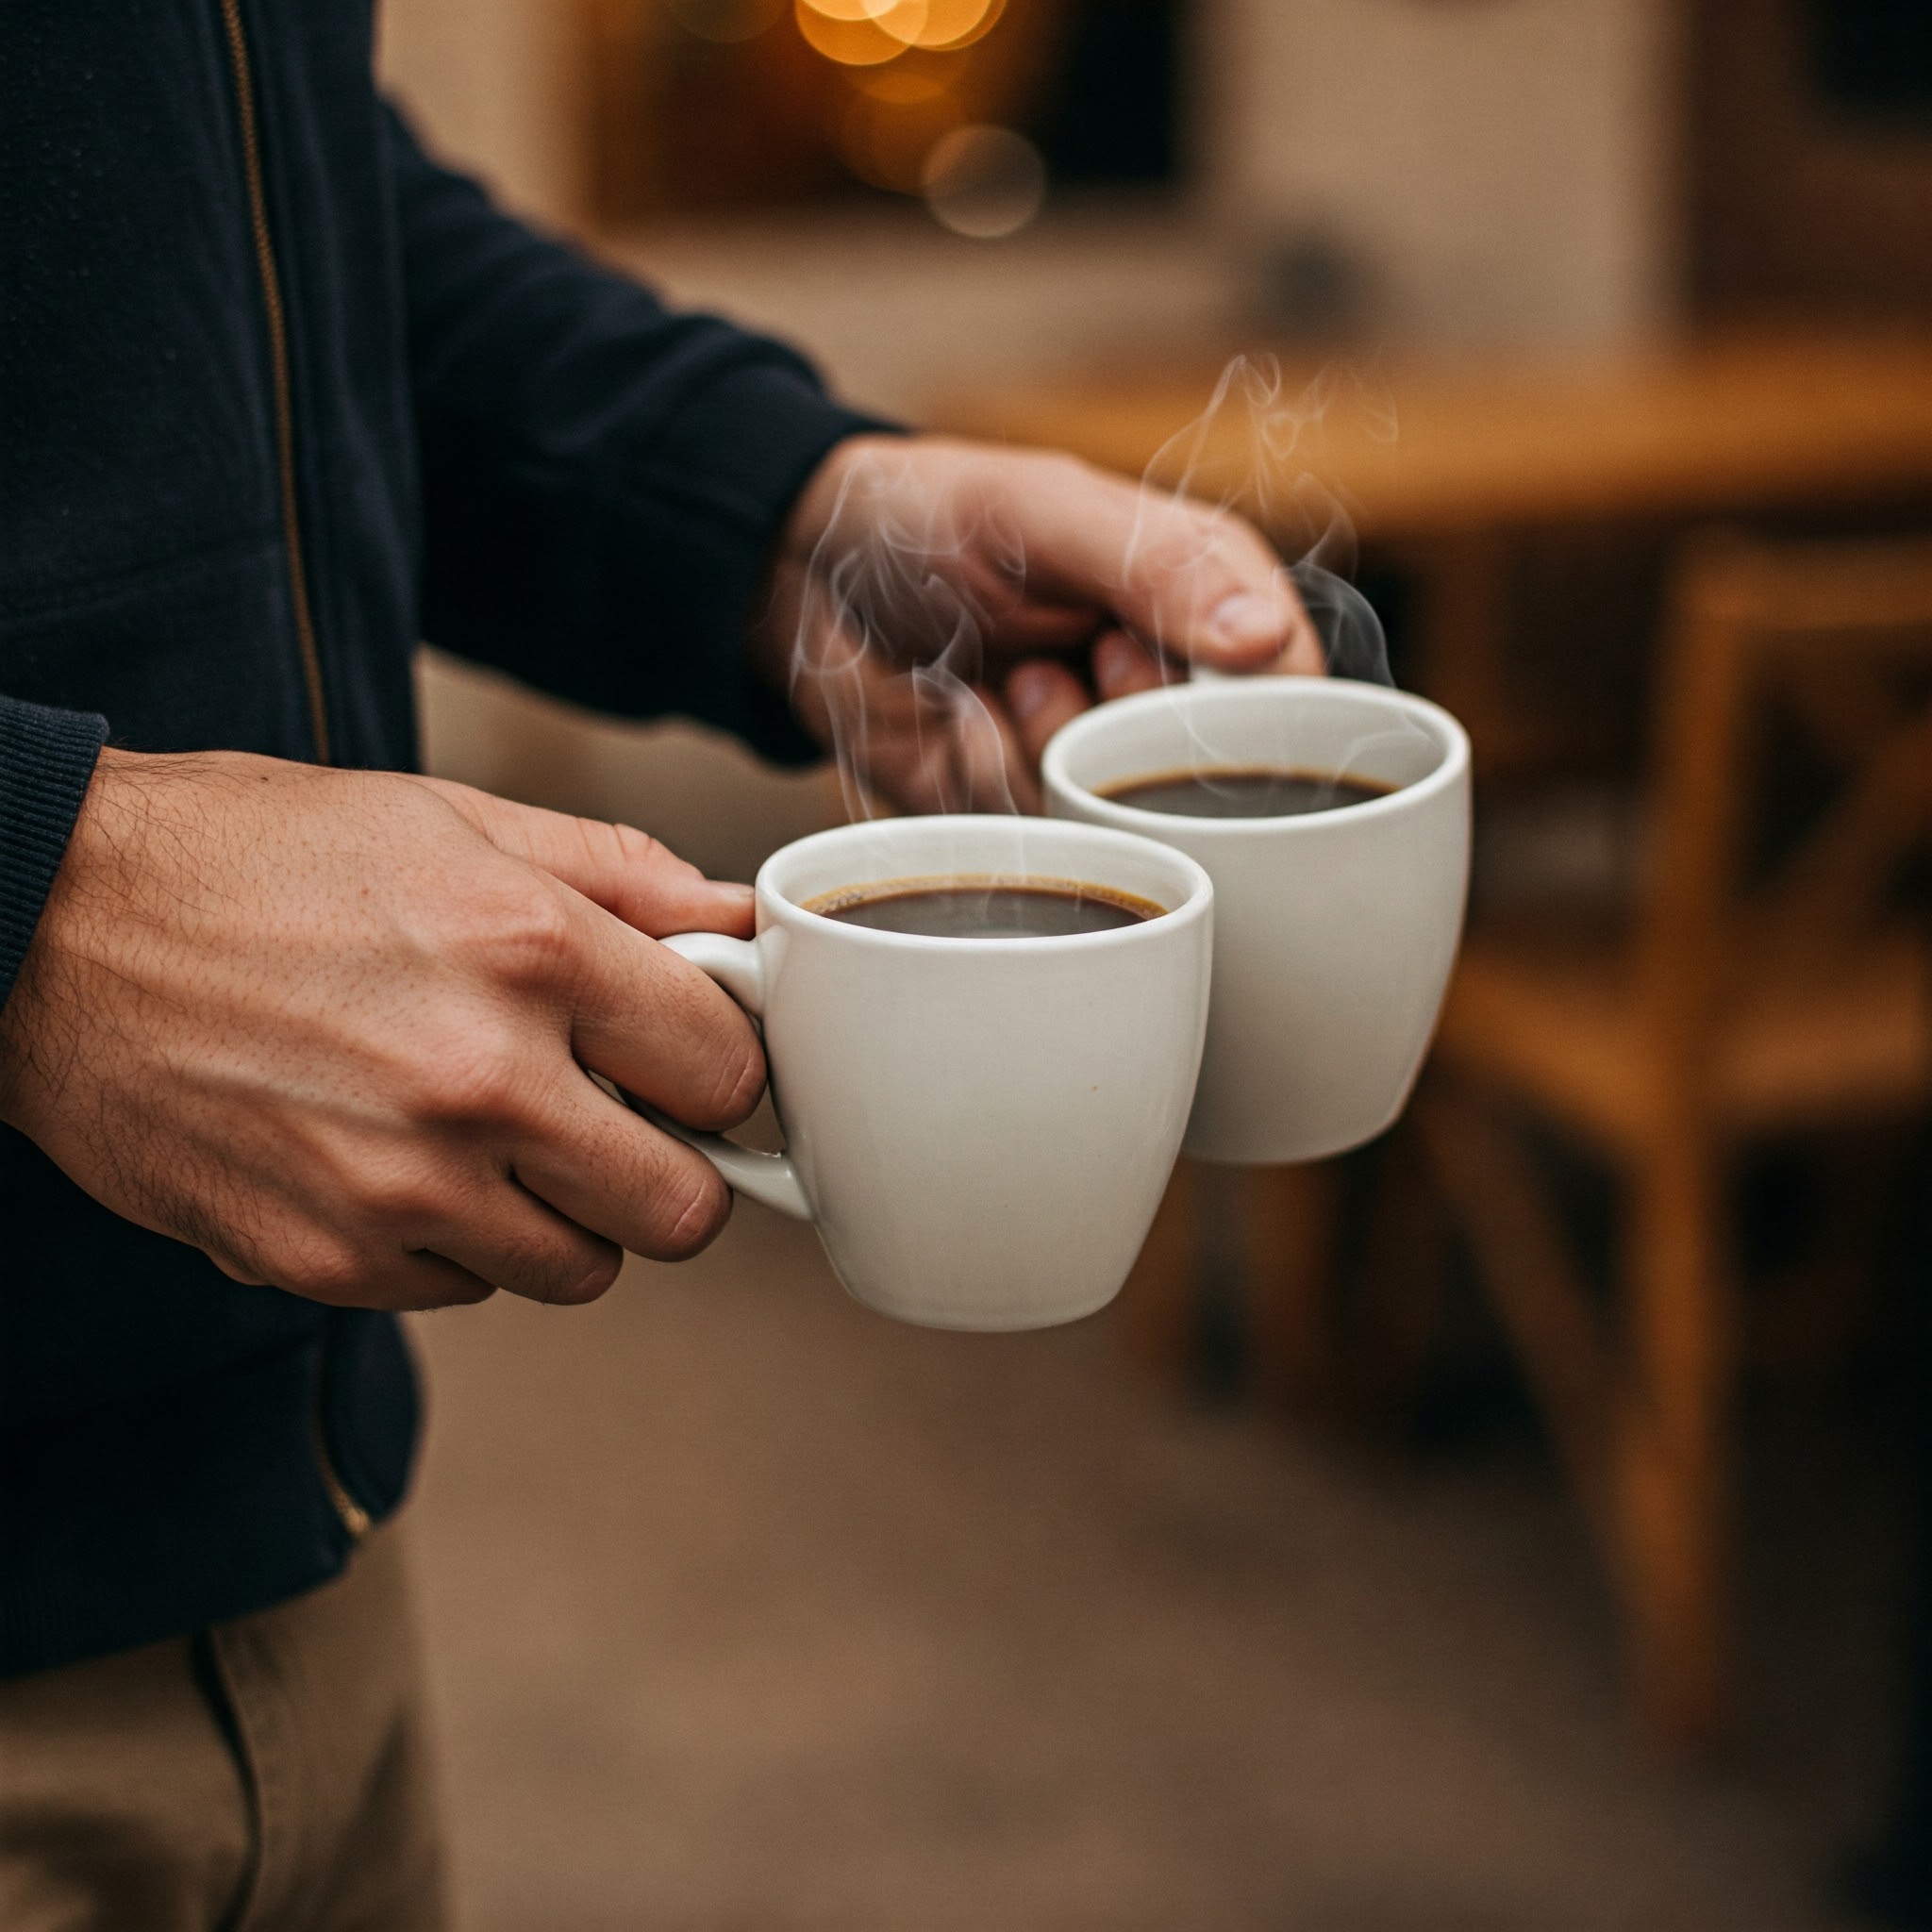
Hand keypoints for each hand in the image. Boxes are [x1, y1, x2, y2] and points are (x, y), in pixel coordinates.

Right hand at [0, 751, 763, 1309]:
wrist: (48, 925)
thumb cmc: (252, 860)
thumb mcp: (453, 820)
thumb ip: (619, 877)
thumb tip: (731, 919)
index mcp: (532, 951)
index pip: (728, 1073)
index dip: (724, 1073)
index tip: (695, 1068)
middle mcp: (478, 1080)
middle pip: (684, 1211)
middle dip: (671, 1170)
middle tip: (626, 1127)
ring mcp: (398, 1187)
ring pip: (579, 1268)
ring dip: (564, 1214)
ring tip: (499, 1138)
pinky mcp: (322, 1258)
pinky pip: (461, 1290)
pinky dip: (455, 1243)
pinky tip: (401, 1162)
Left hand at [757, 436, 1322, 813]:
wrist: (798, 577)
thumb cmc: (932, 518)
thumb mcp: (1045, 516)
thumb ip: (1160, 568)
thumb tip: (1265, 640)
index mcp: (1205, 612)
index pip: (1293, 700)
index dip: (1243, 712)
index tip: (1157, 666)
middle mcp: (1162, 703)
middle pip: (1205, 785)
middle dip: (1121, 728)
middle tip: (1069, 655)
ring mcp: (1091, 770)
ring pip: (1114, 824)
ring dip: (1043, 748)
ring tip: (1003, 673)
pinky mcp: (1020, 820)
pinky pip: (1030, 841)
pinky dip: (982, 777)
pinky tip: (959, 719)